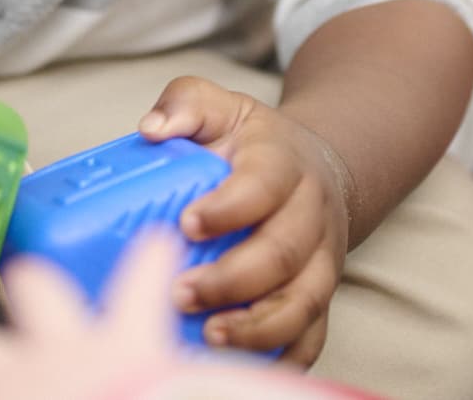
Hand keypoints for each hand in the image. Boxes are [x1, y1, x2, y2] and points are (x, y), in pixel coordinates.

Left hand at [135, 79, 349, 364]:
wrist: (320, 170)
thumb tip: (152, 129)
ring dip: (256, 326)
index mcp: (284, 165)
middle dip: (232, 279)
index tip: (186, 223)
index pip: (263, 186)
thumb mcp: (223, 107)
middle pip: (283, 253)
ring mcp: (320, 262)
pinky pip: (311, 338)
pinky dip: (282, 359)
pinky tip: (238, 368)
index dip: (228, 208)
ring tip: (209, 336)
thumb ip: (186, 104)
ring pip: (302, 302)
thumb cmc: (255, 144)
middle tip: (178, 292)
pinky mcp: (319, 299)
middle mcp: (311, 216)